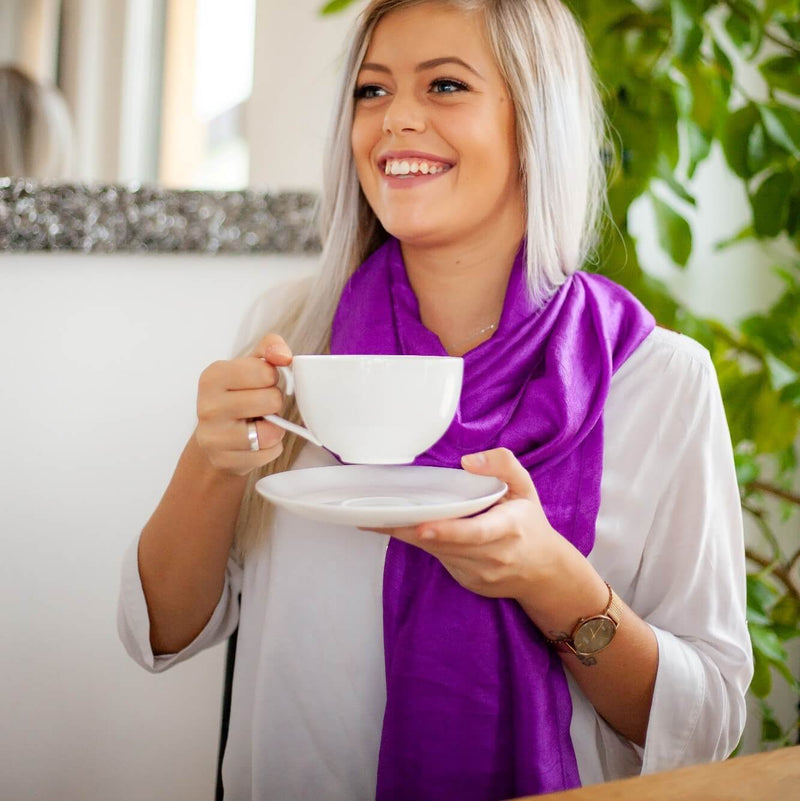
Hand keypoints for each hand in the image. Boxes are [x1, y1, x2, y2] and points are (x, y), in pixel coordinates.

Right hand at [194, 334, 291, 475]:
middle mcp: (208, 406)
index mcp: (213, 376)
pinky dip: (270, 448)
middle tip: (260, 407)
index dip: (272, 378)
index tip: (260, 384)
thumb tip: (283, 355)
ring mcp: (213, 436)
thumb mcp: (250, 367)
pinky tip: (255, 444)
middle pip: (271, 400)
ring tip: (258, 425)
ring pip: (271, 431)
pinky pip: (269, 452)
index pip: (265, 371)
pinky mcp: (224, 460)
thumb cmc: (237, 398)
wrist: (215, 440)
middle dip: (274, 403)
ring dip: (274, 428)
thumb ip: (269, 349)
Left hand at [368, 448, 575, 606]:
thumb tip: (469, 461)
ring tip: (374, 517)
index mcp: (508, 529)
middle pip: (444, 543)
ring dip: (405, 535)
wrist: (542, 571)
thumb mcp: (526, 488)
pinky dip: (417, 543)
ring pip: (435, 552)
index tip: (423, 527)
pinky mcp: (466, 580)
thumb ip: (504, 466)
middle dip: (410, 529)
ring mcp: (478, 572)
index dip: (448, 531)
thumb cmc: (529, 524)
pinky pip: (437, 559)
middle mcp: (492, 555)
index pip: (476, 533)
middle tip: (376, 514)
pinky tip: (396, 527)